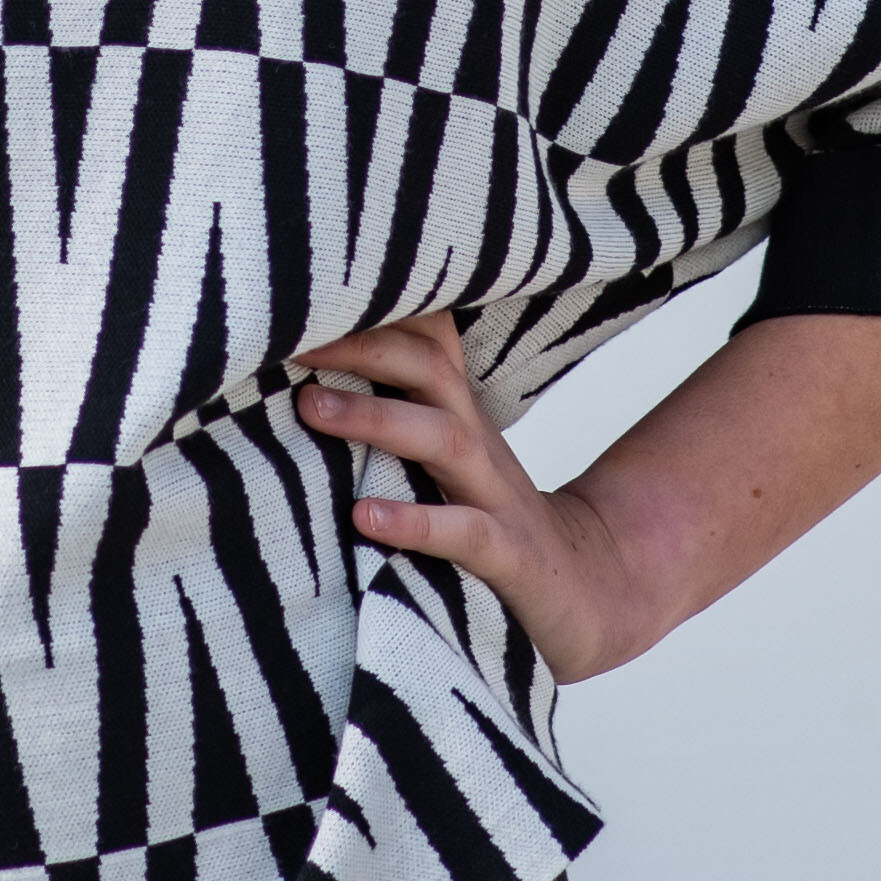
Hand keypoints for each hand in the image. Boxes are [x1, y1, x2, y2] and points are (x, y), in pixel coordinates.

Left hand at [294, 307, 653, 688]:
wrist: (589, 593)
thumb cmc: (490, 521)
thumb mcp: (448, 458)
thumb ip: (399, 415)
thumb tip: (306, 383)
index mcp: (458, 417)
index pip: (424, 339)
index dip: (375, 307)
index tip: (307, 287)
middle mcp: (477, 444)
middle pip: (429, 369)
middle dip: (362, 346)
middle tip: (292, 339)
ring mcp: (496, 498)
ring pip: (443, 439)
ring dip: (375, 418)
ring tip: (312, 408)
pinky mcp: (508, 557)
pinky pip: (465, 532)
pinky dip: (415, 522)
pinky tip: (365, 517)